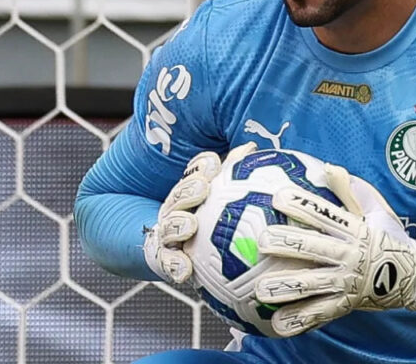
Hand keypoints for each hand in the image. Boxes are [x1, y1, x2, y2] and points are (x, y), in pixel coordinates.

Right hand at [143, 142, 256, 283]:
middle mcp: (176, 212)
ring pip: (168, 228)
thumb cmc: (208, 220)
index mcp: (190, 192)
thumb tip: (250, 147)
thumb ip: (234, 171)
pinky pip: (167, 265)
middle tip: (201, 189)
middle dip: (187, 191)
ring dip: (177, 225)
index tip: (213, 164)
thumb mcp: (220, 194)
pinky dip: (174, 266)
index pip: (193, 174)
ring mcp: (168, 236)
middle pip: (178, 198)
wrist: (168, 254)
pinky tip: (184, 269)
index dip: (201, 168)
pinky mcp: (166, 262)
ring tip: (190, 224)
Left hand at [253, 164, 415, 336]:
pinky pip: (320, 314)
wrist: (415, 277)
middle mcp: (349, 255)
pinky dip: (299, 320)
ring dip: (287, 287)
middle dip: (288, 243)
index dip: (302, 205)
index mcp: (354, 230)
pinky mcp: (345, 305)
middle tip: (262, 240)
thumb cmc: (389, 237)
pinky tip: (277, 324)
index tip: (278, 197)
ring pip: (313, 284)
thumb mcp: (377, 210)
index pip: (325, 214)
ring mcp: (346, 282)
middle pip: (315, 248)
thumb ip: (350, 190)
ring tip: (261, 289)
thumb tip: (328, 167)